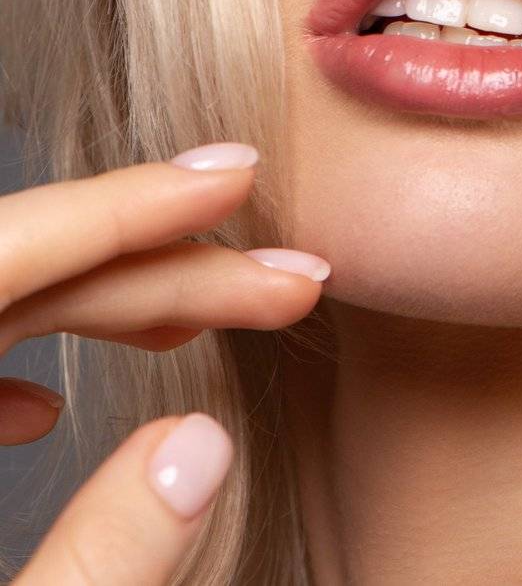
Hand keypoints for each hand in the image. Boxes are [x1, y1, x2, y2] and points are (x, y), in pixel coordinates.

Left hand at [1, 140, 329, 581]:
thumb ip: (97, 554)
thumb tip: (202, 450)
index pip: (12, 247)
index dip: (132, 206)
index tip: (236, 176)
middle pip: (32, 271)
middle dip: (169, 271)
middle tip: (290, 283)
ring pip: (5, 300)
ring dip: (112, 306)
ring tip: (209, 320)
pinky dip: (16, 358)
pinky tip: (48, 402)